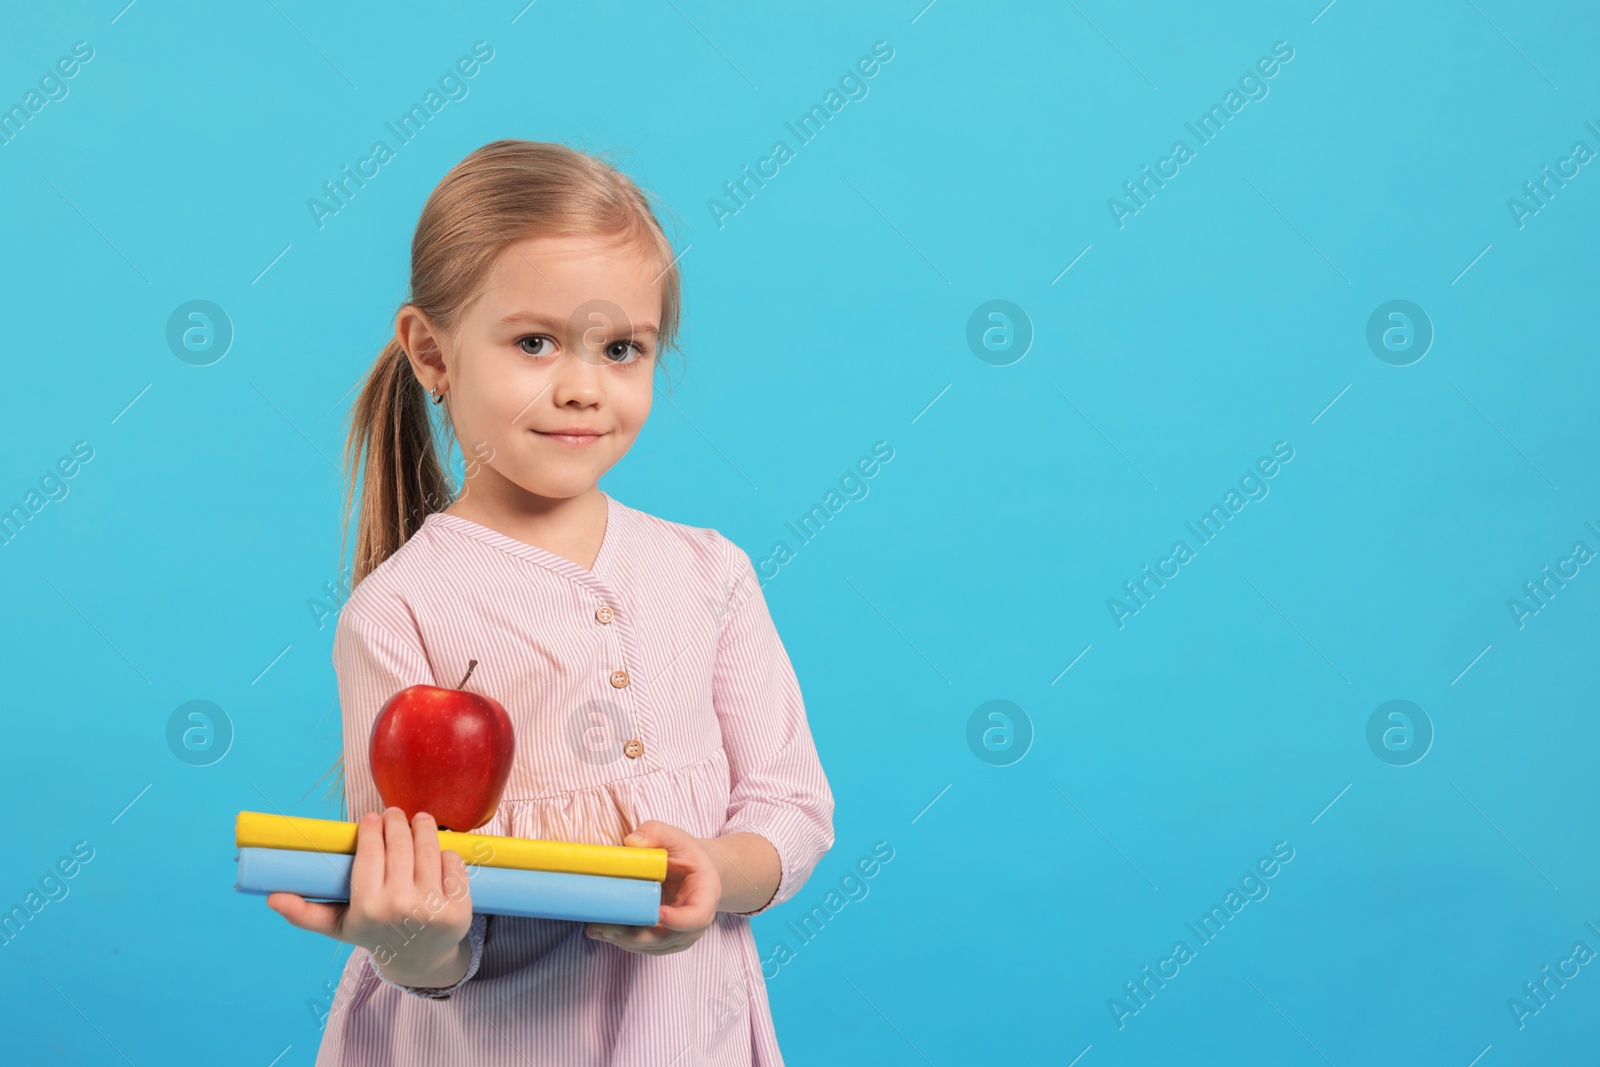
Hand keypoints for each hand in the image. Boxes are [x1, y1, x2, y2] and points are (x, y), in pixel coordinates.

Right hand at [267, 808, 474, 985]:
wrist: (418, 961)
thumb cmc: (374, 934)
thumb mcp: (339, 927)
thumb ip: (304, 914)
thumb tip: (271, 897)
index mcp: (368, 908)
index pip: (371, 851)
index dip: (371, 827)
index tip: (370, 817)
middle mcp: (400, 907)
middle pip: (401, 844)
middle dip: (397, 821)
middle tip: (394, 814)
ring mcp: (433, 907)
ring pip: (429, 848)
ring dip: (423, 827)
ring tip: (418, 820)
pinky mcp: (460, 907)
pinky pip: (454, 863)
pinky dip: (447, 851)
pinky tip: (437, 849)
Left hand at [585, 820, 720, 955]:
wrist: (693, 872)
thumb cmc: (685, 854)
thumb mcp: (675, 837)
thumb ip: (655, 832)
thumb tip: (631, 842)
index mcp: (705, 896)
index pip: (697, 916)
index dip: (678, 920)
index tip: (658, 914)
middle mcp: (696, 923)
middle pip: (667, 937)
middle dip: (636, 935)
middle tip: (607, 928)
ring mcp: (680, 936)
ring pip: (653, 946)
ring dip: (624, 941)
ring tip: (597, 929)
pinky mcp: (664, 941)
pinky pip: (645, 946)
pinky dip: (624, 942)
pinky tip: (603, 932)